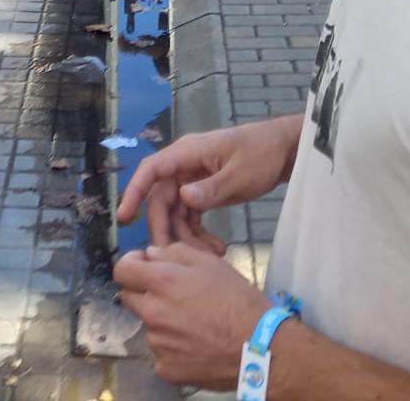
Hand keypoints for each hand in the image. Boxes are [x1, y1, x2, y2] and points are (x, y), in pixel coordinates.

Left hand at [113, 244, 267, 388]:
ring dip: (161, 321)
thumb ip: (174, 253)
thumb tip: (150, 255)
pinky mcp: (166, 369)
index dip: (130, 265)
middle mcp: (153, 313)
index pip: (121, 271)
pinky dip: (172, 348)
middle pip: (129, 298)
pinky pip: (161, 353)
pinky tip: (195, 345)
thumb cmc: (238, 299)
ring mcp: (157, 345)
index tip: (143, 267)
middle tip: (173, 295)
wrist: (259, 347)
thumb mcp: (210, 263)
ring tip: (193, 323)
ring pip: (148, 327)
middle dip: (144, 292)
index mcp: (161, 283)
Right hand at [116, 118, 297, 252]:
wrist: (284, 151)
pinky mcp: (203, 191)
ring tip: (208, 256)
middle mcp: (184, 165)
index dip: (134, 192)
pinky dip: (198, 233)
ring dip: (185, 236)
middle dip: (165, 229)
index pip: (151, 170)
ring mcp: (193, 180)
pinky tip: (214, 248)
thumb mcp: (240, 174)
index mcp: (187, 153)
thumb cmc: (262, 154)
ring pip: (175, 212)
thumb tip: (183, 199)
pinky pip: (191, 215)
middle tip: (173, 258)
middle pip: (161, 199)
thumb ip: (212, 188)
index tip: (125, 217)